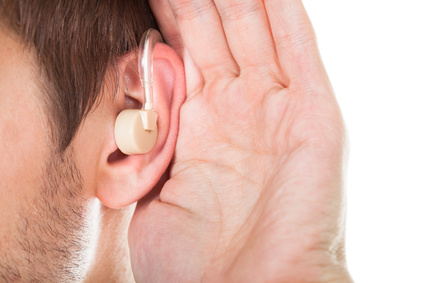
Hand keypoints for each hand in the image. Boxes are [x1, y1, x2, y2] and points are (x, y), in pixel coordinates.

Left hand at [129, 0, 351, 281]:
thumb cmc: (195, 262)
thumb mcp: (150, 192)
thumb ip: (147, 141)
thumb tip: (136, 98)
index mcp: (201, 127)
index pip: (183, 52)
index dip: (167, 16)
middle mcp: (239, 111)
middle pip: (217, 32)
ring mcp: (277, 109)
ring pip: (255, 31)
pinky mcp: (313, 116)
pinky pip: (298, 50)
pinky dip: (285, 12)